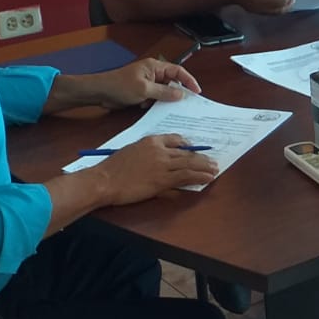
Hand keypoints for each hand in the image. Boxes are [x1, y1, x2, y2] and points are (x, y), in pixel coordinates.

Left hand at [90, 58, 199, 109]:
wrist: (100, 92)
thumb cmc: (120, 86)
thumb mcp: (145, 89)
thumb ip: (164, 92)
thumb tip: (181, 94)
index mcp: (155, 66)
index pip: (178, 71)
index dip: (189, 81)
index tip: (197, 92)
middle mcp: (153, 73)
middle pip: (172, 82)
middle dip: (177, 92)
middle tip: (185, 104)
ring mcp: (148, 82)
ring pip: (164, 91)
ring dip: (164, 99)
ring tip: (166, 108)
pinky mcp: (142, 91)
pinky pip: (155, 97)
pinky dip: (154, 103)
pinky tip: (148, 107)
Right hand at [96, 134, 218, 203]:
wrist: (105, 180)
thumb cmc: (112, 168)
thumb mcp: (131, 152)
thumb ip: (147, 154)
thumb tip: (160, 162)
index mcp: (151, 141)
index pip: (175, 139)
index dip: (187, 145)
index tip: (192, 149)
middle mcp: (160, 150)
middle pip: (186, 152)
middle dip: (201, 157)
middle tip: (212, 160)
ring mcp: (162, 165)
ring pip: (189, 164)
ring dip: (204, 167)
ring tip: (214, 169)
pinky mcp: (162, 180)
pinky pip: (185, 177)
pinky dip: (199, 177)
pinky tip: (207, 178)